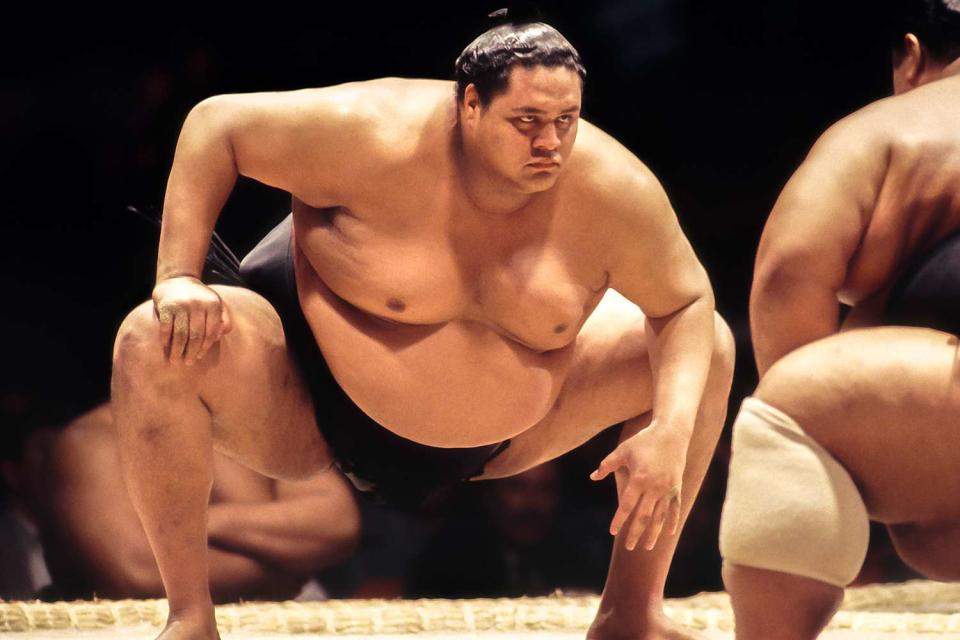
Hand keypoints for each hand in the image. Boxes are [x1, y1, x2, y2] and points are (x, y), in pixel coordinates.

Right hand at [152, 275, 231, 364]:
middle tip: (188, 362)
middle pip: (196, 335)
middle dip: (191, 352)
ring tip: (175, 360)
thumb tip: (220, 336)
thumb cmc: (200, 297)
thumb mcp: (216, 303)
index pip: (211, 332)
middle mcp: (198, 305)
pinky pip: (166, 328)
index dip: (205, 347)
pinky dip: (166, 340)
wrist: (177, 279)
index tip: (199, 357)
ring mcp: (181, 305)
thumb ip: (224, 318)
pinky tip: (166, 347)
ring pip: (180, 334)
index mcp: (213, 305)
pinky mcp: (166, 306)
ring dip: (177, 350)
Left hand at [590, 423, 687, 550]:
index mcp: (639, 479)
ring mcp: (667, 489)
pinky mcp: (677, 487)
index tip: (612, 532)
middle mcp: (654, 487)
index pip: (627, 505)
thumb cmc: (643, 440)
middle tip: (628, 547)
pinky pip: (674, 509)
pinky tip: (668, 533)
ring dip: (653, 533)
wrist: (672, 433)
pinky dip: (671, 521)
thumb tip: (592, 477)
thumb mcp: (622, 450)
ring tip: (647, 547)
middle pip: (643, 516)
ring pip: (660, 517)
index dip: (619, 520)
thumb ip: (607, 465)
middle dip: (635, 533)